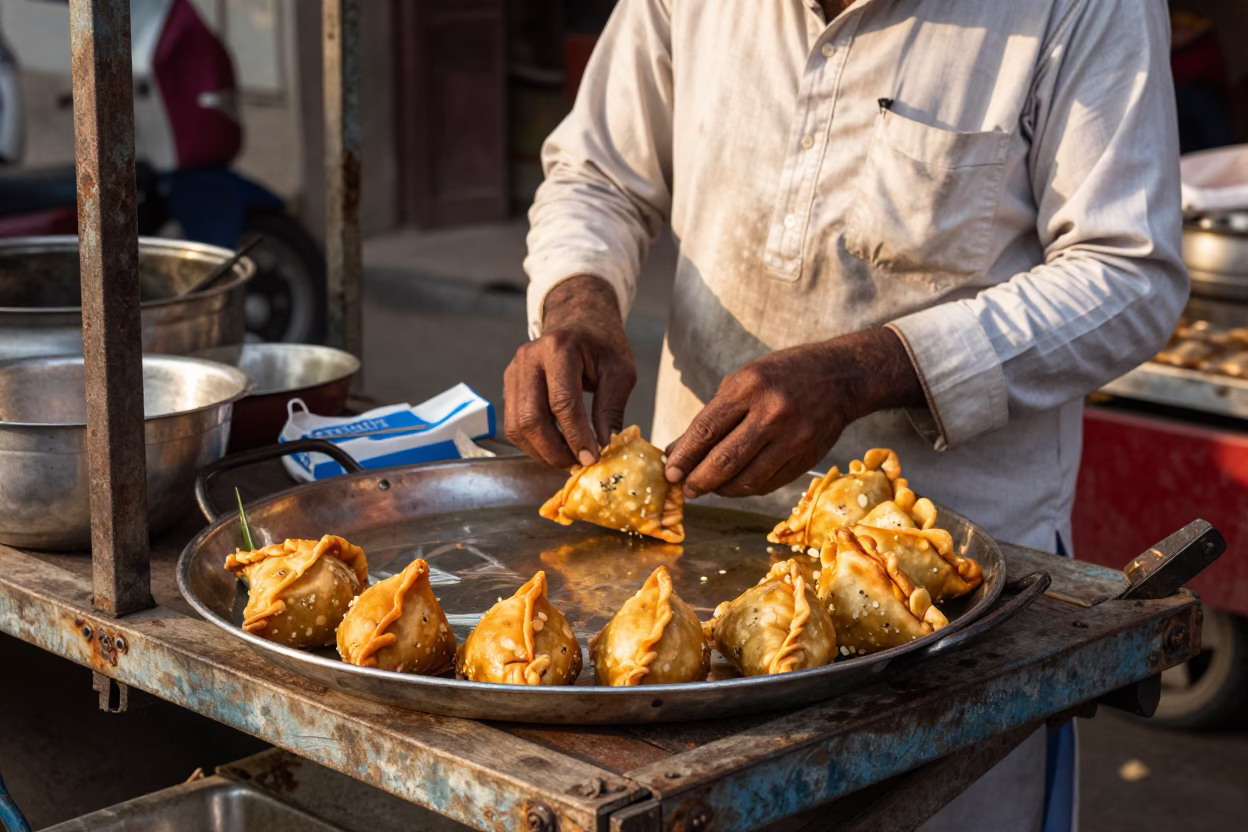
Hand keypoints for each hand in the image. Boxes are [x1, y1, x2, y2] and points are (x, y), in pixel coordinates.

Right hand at [504, 275, 636, 467]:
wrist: (579, 320)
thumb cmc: (603, 344)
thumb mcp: (620, 372)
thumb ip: (611, 409)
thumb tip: (604, 446)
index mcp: (559, 349)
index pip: (562, 403)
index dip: (576, 436)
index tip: (591, 458)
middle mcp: (529, 359)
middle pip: (531, 419)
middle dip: (555, 450)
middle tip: (578, 463)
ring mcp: (514, 371)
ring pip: (517, 426)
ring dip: (541, 451)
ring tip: (568, 457)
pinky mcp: (509, 384)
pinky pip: (514, 423)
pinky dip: (533, 443)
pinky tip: (555, 446)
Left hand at [663, 328, 923, 497]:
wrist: (839, 376)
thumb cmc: (780, 376)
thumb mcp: (742, 382)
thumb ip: (711, 417)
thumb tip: (676, 451)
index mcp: (748, 387)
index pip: (706, 431)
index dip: (684, 457)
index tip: (669, 472)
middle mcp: (772, 412)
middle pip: (725, 461)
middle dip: (698, 480)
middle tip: (686, 489)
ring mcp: (794, 437)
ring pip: (747, 479)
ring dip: (722, 489)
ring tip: (709, 487)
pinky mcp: (807, 456)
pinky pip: (768, 483)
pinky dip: (746, 488)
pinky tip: (734, 485)